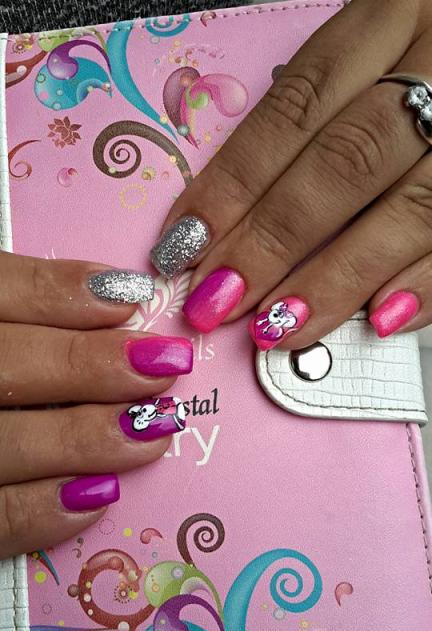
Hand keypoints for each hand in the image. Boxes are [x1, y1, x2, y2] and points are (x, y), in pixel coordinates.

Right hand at [0, 251, 191, 558]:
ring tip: (152, 431)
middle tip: (162, 365)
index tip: (131, 297)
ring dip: (85, 439)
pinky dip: (44, 511)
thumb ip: (16, 296)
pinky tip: (98, 495)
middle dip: (88, 366)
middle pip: (2, 369)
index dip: (58, 293)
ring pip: (3, 445)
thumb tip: (114, 294)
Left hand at [151, 0, 431, 349]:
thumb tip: (232, 221)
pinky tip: (378, 319)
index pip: (297, 108)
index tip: (187, 243)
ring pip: (411, 208)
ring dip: (338, 277)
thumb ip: (311, 125)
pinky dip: (423, 284)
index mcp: (391, 19)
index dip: (235, 182)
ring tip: (282, 324)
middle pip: (346, 162)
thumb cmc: (415, 67)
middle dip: (274, 241)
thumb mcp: (364, 60)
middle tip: (222, 298)